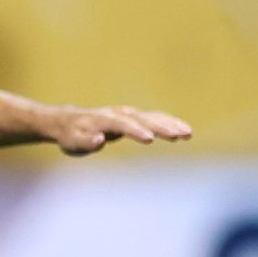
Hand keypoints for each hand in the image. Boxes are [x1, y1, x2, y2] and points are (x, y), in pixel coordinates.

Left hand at [49, 105, 192, 155]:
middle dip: (161, 127)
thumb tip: (100, 139)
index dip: (136, 132)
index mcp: (102, 120)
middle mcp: (118, 114)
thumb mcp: (72, 142)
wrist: (68, 121)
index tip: (150, 140)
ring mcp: (127, 114)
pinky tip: (184, 130)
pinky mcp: (134, 118)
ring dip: (170, 124)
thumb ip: (85, 142)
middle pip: (142, 119)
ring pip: (152, 117)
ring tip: (188, 134)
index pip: (122, 125)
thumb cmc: (70, 135)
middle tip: (179, 136)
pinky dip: (169, 122)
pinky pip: (155, 118)